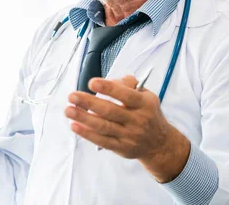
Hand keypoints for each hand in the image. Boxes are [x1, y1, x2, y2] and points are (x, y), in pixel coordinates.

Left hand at [64, 75, 190, 182]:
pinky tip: (75, 126)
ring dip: (84, 118)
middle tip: (72, 96)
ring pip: (104, 126)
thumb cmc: (147, 113)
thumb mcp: (146, 95)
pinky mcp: (121, 148)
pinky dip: (87, 134)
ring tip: (68, 110)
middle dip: (89, 103)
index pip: (126, 95)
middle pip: (110, 111)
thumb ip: (128, 84)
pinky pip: (102, 141)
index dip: (109, 88)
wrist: (160, 144)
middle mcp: (137, 120)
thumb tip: (109, 80)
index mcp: (144, 104)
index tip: (92, 82)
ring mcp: (129, 136)